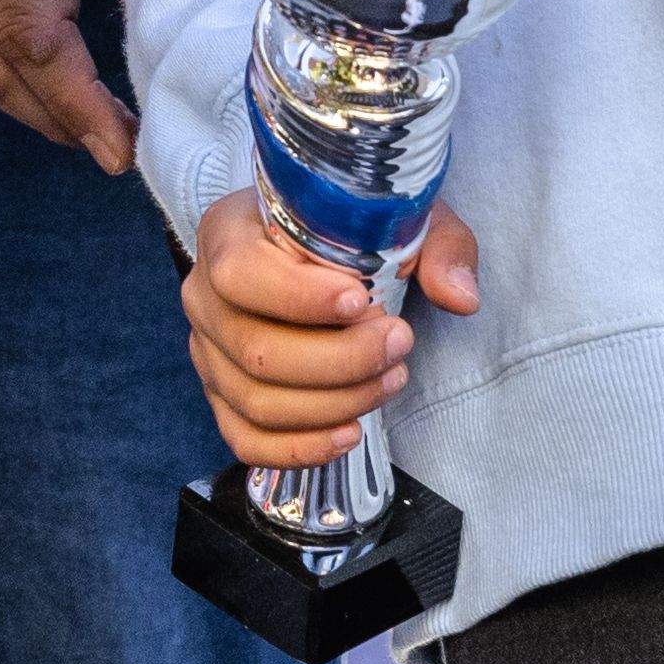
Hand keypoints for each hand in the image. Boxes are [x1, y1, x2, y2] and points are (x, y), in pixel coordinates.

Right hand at [185, 186, 478, 471]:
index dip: (298, 297)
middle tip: (399, 344)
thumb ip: (437, 246)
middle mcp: (204, 296)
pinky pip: (245, 439)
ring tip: (391, 379)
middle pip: (256, 350)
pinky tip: (350, 432)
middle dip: (339, 360)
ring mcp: (208, 352)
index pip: (241, 273)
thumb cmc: (354, 230)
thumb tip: (460, 296)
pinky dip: (299, 447)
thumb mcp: (400, 216)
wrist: (326, 255)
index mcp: (227, 233)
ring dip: (333, 403)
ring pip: (256, 401)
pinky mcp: (222, 397)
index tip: (361, 302)